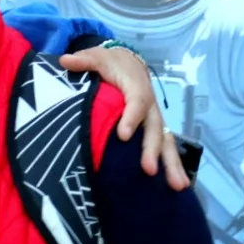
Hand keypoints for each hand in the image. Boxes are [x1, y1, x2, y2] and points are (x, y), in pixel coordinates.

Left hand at [59, 46, 190, 191]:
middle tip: (148, 170)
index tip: (122, 135)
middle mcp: (149, 105)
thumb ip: (84, 60)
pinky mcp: (153, 129)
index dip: (131, 118)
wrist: (127, 62)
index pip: (137, 102)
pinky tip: (177, 186)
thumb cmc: (110, 63)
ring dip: (172, 164)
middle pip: (153, 128)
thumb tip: (65, 60)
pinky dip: (172, 166)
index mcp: (136, 87)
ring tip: (178, 186)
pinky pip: (165, 147)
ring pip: (165, 141)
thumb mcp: (96, 57)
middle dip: (152, 150)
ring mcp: (154, 119)